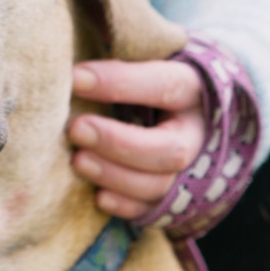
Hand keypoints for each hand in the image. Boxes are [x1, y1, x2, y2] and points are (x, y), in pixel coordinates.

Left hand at [68, 60, 205, 219]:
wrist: (186, 108)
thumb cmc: (151, 77)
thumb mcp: (147, 59)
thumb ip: (118, 60)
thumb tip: (71, 67)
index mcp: (194, 89)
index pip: (164, 85)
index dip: (120, 83)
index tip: (75, 78)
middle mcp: (198, 133)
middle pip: (169, 149)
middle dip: (119, 143)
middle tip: (76, 129)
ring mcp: (191, 170)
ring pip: (160, 184)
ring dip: (115, 175)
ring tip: (77, 160)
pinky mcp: (175, 198)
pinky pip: (153, 211)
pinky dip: (125, 206)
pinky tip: (98, 197)